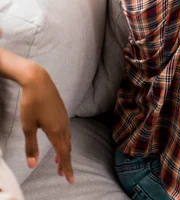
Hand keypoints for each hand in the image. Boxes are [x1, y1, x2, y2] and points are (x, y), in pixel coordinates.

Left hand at [19, 64, 73, 183]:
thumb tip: (33, 164)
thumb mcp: (27, 126)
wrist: (37, 80)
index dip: (67, 168)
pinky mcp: (61, 110)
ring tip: (58, 162)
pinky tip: (58, 141)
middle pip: (67, 147)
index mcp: (56, 130)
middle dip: (65, 162)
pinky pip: (65, 130)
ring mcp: (63, 116)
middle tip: (62, 175)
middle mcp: (63, 124)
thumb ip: (31, 146)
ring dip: (63, 151)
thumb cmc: (31, 102)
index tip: (71, 180)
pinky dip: (63, 140)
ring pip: (66, 138)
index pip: (64, 154)